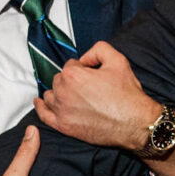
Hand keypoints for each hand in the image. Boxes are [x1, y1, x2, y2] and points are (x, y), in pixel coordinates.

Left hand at [35, 42, 160, 152]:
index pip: (71, 65)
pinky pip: (44, 114)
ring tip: (73, 96)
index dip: (84, 69)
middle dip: (71, 80)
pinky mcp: (63, 126)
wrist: (134, 123)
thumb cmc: (127, 94)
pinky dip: (41, 106)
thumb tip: (85, 58)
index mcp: (73, 75)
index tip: (94, 76)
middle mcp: (62, 92)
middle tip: (89, 88)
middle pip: (59, 79)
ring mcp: (61, 110)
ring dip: (59, 92)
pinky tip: (40, 102)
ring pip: (50, 95)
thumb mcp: (118, 60)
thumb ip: (98, 49)